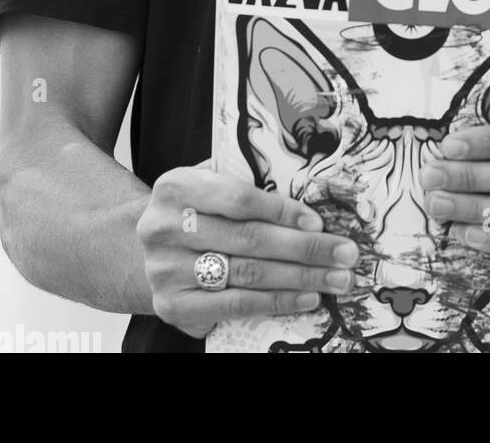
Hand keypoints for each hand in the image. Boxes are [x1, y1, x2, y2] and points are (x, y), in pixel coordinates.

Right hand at [136, 164, 359, 337]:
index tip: (319, 222)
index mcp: (176, 186)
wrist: (145, 250)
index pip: (239, 199)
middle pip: (249, 239)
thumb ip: (248, 183)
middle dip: (305, 248)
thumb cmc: (196, 211)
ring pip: (247, 275)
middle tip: (345, 254)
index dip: (283, 211)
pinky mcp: (173, 306)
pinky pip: (234, 305)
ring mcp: (166, 271)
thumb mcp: (211, 183)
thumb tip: (312, 199)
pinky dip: (275, 302)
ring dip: (300, 278)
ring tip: (335, 279)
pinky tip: (305, 297)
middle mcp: (164, 228)